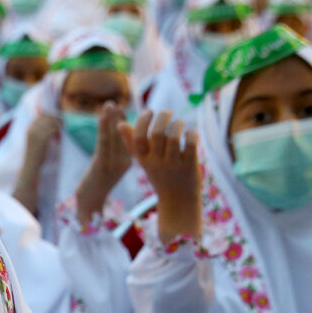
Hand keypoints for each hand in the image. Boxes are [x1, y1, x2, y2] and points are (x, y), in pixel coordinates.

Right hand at [26, 112, 59, 154]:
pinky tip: (59, 138)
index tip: (58, 121)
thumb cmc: (34, 155)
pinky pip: (53, 129)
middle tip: (63, 124)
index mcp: (29, 128)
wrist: (31, 165)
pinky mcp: (43, 138)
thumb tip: (51, 124)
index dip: (51, 116)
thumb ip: (40, 131)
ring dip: (58, 125)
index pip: (42, 115)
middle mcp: (32, 128)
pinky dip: (58, 132)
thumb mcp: (34, 140)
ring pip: (51, 122)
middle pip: (47, 117)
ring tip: (61, 132)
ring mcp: (37, 133)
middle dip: (56, 119)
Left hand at [75, 102, 132, 224]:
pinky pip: (104, 142)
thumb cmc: (98, 184)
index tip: (121, 109)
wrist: (89, 204)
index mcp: (128, 162)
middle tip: (116, 103)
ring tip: (110, 104)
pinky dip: (104, 127)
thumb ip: (115, 150)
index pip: (127, 138)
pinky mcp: (103, 165)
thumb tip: (116, 129)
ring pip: (113, 137)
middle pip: (122, 136)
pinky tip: (104, 115)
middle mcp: (124, 163)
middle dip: (118, 117)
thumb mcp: (110, 166)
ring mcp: (114, 164)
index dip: (123, 123)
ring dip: (111, 119)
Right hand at [119, 109, 200, 244]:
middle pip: (158, 133)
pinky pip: (190, 143)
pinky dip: (191, 134)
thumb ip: (132, 143)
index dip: (143, 121)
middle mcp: (156, 162)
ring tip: (179, 124)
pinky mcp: (189, 165)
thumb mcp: (144, 161)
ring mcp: (173, 164)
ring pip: (174, 136)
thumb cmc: (160, 175)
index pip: (139, 137)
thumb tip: (121, 124)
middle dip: (164, 117)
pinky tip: (190, 134)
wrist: (177, 201)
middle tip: (168, 113)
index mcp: (143, 159)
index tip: (150, 111)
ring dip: (178, 124)